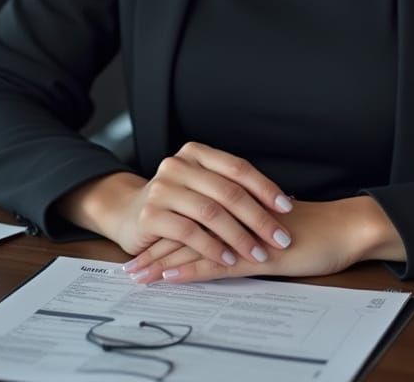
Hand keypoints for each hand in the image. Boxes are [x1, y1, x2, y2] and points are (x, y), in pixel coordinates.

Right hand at [89, 142, 294, 269]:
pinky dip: (213, 248)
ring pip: (211, 213)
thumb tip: (283, 203)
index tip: (286, 207)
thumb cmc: (175, 203)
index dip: (264, 187)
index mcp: (196, 153)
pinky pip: (189, 233)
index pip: (237, 168)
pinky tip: (228, 260)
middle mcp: (178, 165)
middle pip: (228, 191)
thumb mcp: (202, 188)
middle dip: (258, 218)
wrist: (126, 214)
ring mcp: (162, 189)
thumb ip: (231, 190)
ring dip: (239, 237)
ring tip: (258, 254)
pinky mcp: (151, 215)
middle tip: (280, 238)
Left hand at [123, 196, 404, 284]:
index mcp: (241, 207)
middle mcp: (239, 217)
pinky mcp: (258, 255)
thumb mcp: (277, 226)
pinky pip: (218, 263)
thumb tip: (233, 230)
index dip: (168, 230)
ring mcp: (246, 235)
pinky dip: (190, 271)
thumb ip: (252, 225)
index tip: (144, 243)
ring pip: (196, 247)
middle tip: (129, 264)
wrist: (345, 228)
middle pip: (188, 231)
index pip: (195, 216)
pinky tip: (170, 279)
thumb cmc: (318, 228)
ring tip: (138, 275)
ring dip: (163, 263)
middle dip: (156, 249)